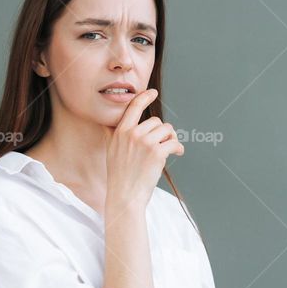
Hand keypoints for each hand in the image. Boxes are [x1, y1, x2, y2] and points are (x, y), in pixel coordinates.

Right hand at [105, 88, 183, 211]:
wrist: (125, 195)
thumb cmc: (119, 175)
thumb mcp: (111, 150)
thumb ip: (112, 134)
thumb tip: (108, 124)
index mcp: (120, 131)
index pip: (134, 107)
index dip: (144, 97)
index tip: (152, 92)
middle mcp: (132, 134)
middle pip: (157, 121)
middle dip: (162, 133)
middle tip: (163, 145)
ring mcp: (145, 142)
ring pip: (167, 130)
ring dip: (171, 140)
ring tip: (168, 151)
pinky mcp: (157, 152)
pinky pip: (174, 142)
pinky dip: (178, 148)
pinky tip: (177, 154)